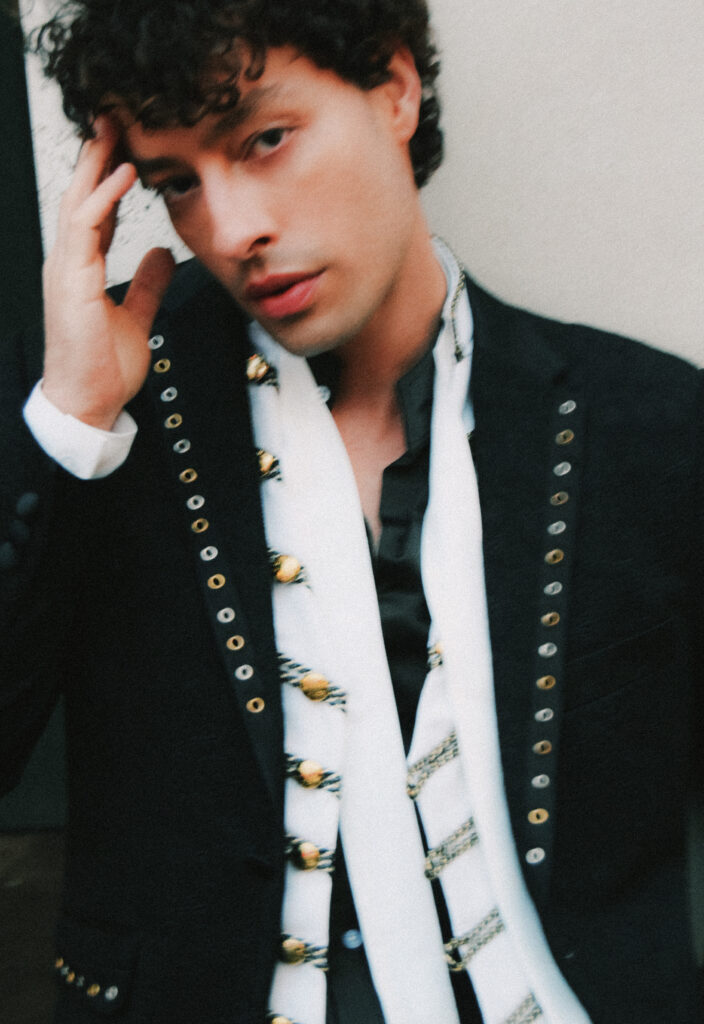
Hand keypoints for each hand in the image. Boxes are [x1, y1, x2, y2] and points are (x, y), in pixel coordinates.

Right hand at [42, 116, 175, 429]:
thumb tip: (162, 254)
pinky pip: (84, 227)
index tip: (130, 150)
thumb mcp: (137, 316)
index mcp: (84, 269)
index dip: (111, 179)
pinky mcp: (71, 280)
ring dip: (97, 163)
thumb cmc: (104, 367)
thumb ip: (147, 283)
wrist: (88, 404)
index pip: (96, 212)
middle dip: (97, 157)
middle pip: (81, 196)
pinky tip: (124, 175)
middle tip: (115, 120)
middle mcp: (70, 263)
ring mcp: (67, 269)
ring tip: (115, 130)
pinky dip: (104, 198)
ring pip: (77, 201)